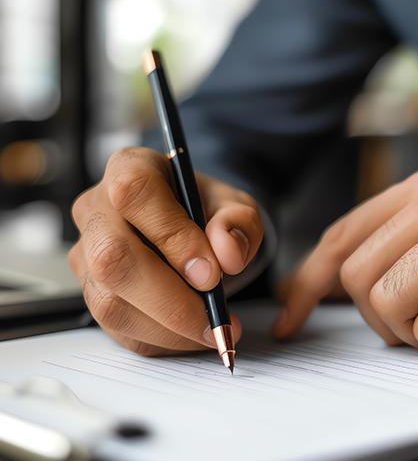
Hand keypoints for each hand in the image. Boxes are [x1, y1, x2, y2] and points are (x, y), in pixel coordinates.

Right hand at [68, 147, 263, 355]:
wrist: (191, 229)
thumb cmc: (208, 212)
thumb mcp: (236, 206)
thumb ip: (239, 222)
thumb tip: (227, 253)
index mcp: (129, 169)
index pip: (134, 195)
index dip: (172, 236)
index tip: (212, 272)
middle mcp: (96, 210)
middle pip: (113, 258)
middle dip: (170, 298)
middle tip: (217, 317)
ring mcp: (86, 254)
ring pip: (111, 302)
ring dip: (169, 328)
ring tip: (215, 330)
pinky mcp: (92, 292)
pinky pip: (117, 329)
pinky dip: (162, 340)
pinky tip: (194, 335)